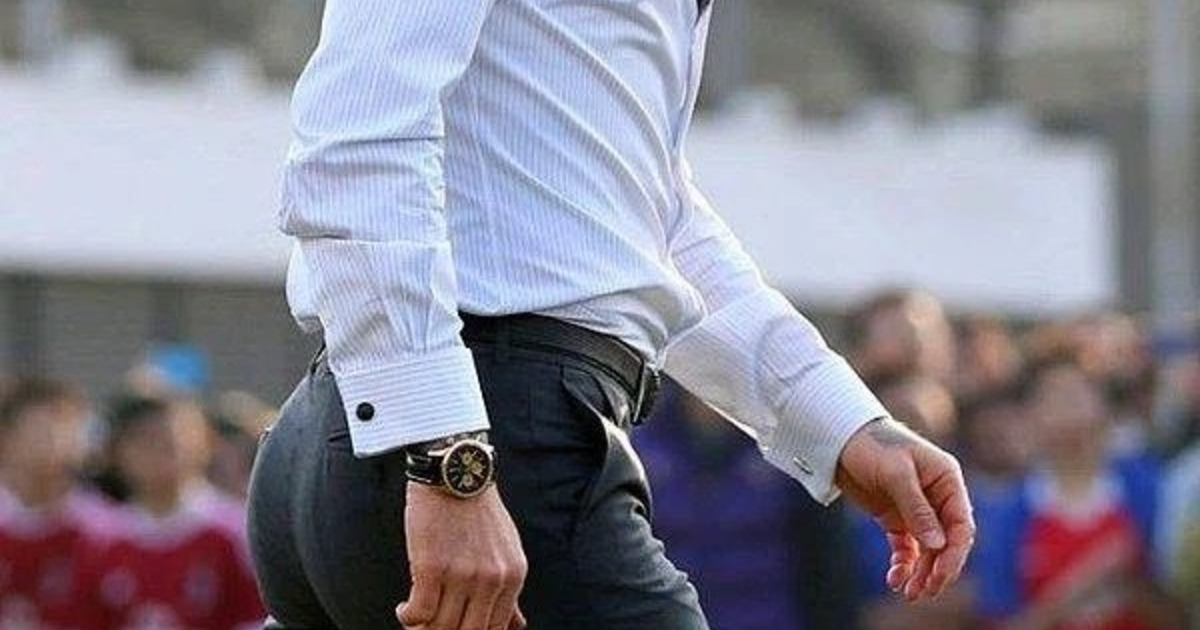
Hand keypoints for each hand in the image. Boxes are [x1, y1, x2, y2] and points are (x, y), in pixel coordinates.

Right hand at [398, 483, 528, 629]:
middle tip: (431, 625)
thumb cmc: (478, 511)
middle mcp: (492, 579)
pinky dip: (408, 617)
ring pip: (441, 627)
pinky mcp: (431, 566)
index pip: (496, 629)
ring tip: (416, 617)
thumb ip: (509, 589)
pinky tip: (404, 609)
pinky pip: (418, 613)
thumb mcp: (507, 549)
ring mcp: (462, 574)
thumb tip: (517, 625)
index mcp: (513, 577)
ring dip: (423, 627)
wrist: (455, 472)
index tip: (454, 627)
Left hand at [836, 418, 974, 600]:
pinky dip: (903, 564)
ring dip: (921, 572)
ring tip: (909, 593)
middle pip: (947, 542)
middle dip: (938, 569)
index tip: (940, 575)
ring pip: (928, 550)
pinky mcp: (897, 518)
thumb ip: (917, 508)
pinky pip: (907, 547)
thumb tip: (938, 544)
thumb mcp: (896, 474)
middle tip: (924, 592)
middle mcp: (937, 497)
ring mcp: (917, 509)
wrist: (840, 439)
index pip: (961, 524)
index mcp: (947, 480)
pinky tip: (894, 579)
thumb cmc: (872, 446)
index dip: (955, 553)